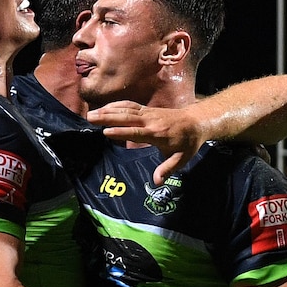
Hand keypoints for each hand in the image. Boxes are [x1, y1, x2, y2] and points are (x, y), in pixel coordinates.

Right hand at [86, 101, 205, 184]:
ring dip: (108, 110)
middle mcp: (150, 120)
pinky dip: (116, 105)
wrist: (196, 121)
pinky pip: (129, 105)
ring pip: (126, 109)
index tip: (105, 132)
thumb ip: (168, 169)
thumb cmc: (188, 143)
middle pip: (126, 117)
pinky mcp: (147, 109)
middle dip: (107, 117)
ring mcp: (148, 113)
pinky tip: (105, 107)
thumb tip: (157, 182)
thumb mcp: (181, 159)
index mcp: (157, 133)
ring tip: (91, 113)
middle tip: (90, 118)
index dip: (121, 131)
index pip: (136, 131)